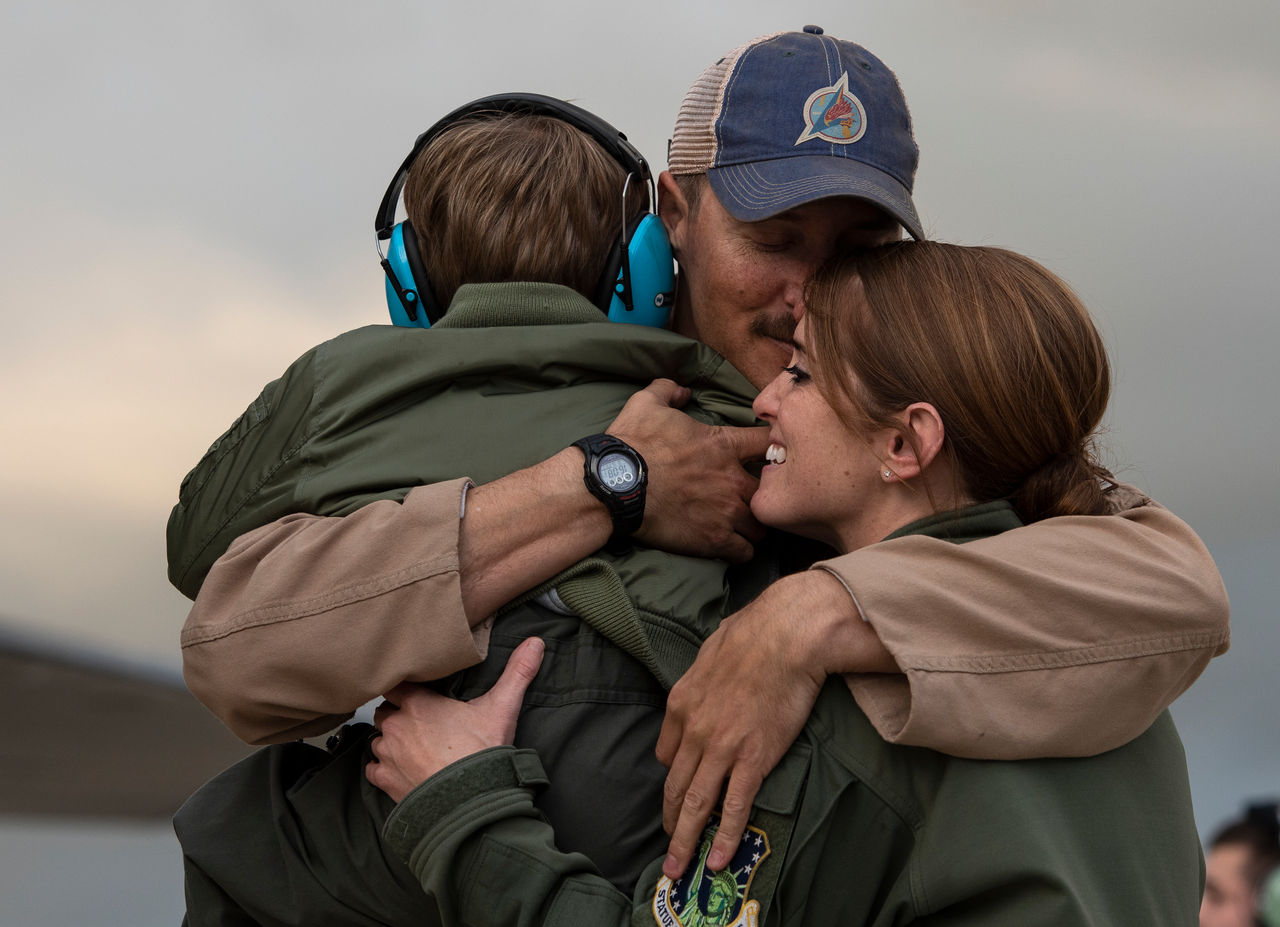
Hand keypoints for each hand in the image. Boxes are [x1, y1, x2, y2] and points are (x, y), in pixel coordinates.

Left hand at [365, 637, 544, 801]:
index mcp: (418, 704)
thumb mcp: (502, 708)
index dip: (404, 686)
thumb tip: (536, 642)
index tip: (416, 691)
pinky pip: (373, 770)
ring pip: (378, 740)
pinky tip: (401, 771)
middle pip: (385, 711)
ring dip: (391, 742)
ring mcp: (388, 755)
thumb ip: (517, 673)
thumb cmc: (482, 752)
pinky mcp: (386, 782)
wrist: (471, 802)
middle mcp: (396, 726)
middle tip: (420, 721)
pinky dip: (383, 770)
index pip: (396, 683)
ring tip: (412, 748)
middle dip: (398, 714)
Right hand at [608, 378, 768, 563]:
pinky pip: (745, 552)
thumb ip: (668, 390)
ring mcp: (726, 511)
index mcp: (723, 444)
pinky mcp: (714, 540)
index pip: (768, 442)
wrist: (615, 486)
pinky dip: (741, 550)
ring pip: (761, 524)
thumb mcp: (646, 404)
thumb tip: (681, 390)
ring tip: (744, 526)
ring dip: (754, 524)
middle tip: (753, 497)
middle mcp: (732, 479)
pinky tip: (732, 546)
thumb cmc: (632, 445)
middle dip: (763, 493)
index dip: (772, 448)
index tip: (766, 455)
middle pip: (771, 489)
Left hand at [654, 574, 834, 877]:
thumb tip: (709, 674)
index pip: (667, 752)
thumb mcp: (711, 650)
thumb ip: (704, 673)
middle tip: (668, 845)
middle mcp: (694, 730)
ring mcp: (721, 747)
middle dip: (670, 819)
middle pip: (675, 785)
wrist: (787, 636)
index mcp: (681, 703)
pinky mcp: (752, 758)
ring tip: (680, 866)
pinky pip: (734, 805)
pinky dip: (725, 835)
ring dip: (686, 838)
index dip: (673, 775)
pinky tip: (717, 857)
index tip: (678, 791)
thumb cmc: (755, 633)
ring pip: (696, 803)